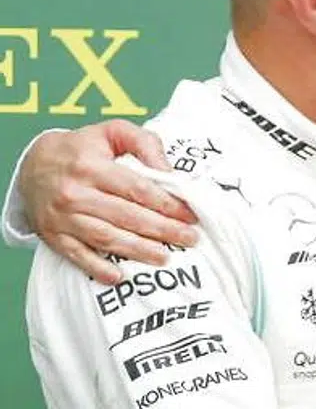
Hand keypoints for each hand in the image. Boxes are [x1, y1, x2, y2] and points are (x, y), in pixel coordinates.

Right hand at [20, 121, 197, 283]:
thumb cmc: (82, 148)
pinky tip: (119, 277)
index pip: (136, 189)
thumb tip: (169, 171)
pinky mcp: (52, 235)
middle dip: (162, 230)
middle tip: (189, 239)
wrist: (32, 164)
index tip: (190, 215)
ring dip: (138, 251)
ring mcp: (61, 217)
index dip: (167, 204)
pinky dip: (97, 268)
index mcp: (90, 166)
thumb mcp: (112, 131)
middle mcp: (74, 193)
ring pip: (105, 237)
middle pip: (126, 216)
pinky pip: (77, 255)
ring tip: (165, 257)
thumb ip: (145, 143)